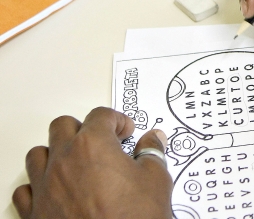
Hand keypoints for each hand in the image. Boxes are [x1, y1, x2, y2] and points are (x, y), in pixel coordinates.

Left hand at [13, 107, 172, 218]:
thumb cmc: (133, 218)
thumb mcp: (156, 180)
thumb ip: (152, 154)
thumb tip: (153, 141)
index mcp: (93, 146)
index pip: (100, 115)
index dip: (116, 120)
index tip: (125, 131)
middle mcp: (64, 161)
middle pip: (63, 126)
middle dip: (83, 129)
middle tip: (101, 141)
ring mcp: (45, 187)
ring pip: (38, 154)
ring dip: (56, 153)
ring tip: (76, 162)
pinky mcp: (35, 213)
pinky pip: (25, 190)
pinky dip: (38, 186)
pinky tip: (55, 189)